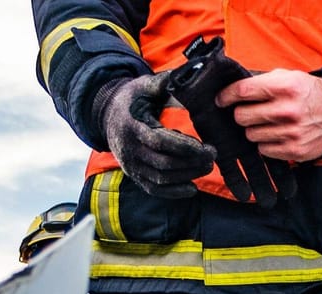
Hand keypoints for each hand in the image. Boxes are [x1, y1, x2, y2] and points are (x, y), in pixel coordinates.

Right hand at [95, 74, 216, 197]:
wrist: (108, 115)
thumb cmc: (132, 99)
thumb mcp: (144, 86)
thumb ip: (164, 82)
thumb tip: (189, 73)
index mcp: (132, 126)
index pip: (160, 142)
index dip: (186, 148)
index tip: (208, 148)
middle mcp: (129, 149)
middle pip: (163, 163)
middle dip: (191, 163)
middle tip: (213, 157)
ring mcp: (130, 165)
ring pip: (161, 179)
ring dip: (187, 176)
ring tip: (207, 166)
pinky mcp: (134, 175)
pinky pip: (154, 189)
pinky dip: (173, 192)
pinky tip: (191, 188)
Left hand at [216, 70, 321, 162]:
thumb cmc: (306, 94)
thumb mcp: (288, 77)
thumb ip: (261, 81)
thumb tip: (232, 87)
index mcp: (284, 86)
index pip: (243, 91)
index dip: (227, 95)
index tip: (221, 100)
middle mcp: (286, 110)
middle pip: (242, 116)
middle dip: (242, 114)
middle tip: (250, 112)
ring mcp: (290, 132)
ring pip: (250, 135)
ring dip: (255, 130)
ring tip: (269, 124)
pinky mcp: (293, 150)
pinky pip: (263, 150)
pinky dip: (266, 144)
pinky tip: (277, 135)